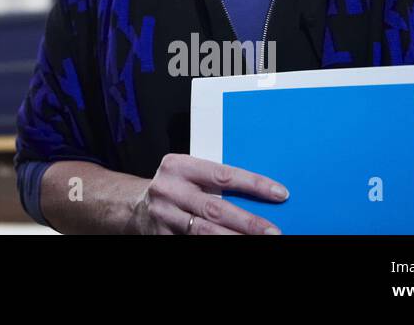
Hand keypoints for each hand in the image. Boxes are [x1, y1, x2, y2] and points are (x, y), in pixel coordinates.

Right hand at [131, 153, 287, 234]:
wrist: (134, 207)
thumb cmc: (173, 188)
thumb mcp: (188, 175)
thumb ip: (213, 180)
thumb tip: (259, 194)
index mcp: (178, 166)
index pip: (223, 175)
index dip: (253, 184)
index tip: (279, 193)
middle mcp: (169, 190)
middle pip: (215, 208)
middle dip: (248, 222)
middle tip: (273, 231)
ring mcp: (164, 216)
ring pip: (205, 232)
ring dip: (235, 239)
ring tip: (259, 242)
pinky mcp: (162, 237)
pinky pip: (193, 244)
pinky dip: (215, 246)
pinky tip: (234, 247)